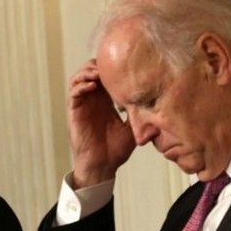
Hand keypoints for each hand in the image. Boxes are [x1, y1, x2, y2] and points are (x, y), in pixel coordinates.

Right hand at [67, 59, 134, 187]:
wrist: (103, 166)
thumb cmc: (116, 150)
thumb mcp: (134, 127)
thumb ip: (140, 111)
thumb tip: (157, 99)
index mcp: (106, 101)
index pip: (106, 76)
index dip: (112, 68)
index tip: (124, 64)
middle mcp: (93, 100)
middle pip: (91, 71)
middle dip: (99, 64)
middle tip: (111, 65)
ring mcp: (82, 105)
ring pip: (79, 78)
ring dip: (88, 71)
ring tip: (99, 72)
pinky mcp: (74, 112)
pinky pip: (74, 92)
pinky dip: (82, 85)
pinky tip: (93, 85)